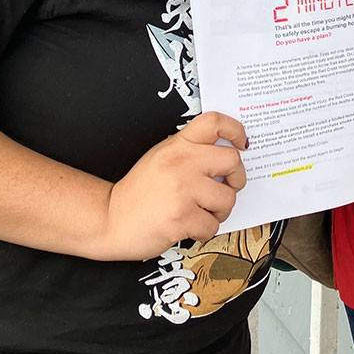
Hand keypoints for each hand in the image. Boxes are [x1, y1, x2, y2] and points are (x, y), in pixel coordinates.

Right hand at [96, 111, 247, 260]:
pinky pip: (212, 226)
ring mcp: (182, 190)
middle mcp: (182, 163)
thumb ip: (190, 150)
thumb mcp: (162, 156)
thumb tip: (226, 152)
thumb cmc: (140, 190)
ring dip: (220, 211)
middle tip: (227, 187)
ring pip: (227, 199)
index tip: (242, 143)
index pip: (214, 123)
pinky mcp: (181, 218)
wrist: (110, 218)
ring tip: (203, 212)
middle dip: (237, 178)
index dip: (236, 130)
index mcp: (177, 144)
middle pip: (232, 161)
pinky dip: (204, 231)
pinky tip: (190, 227)